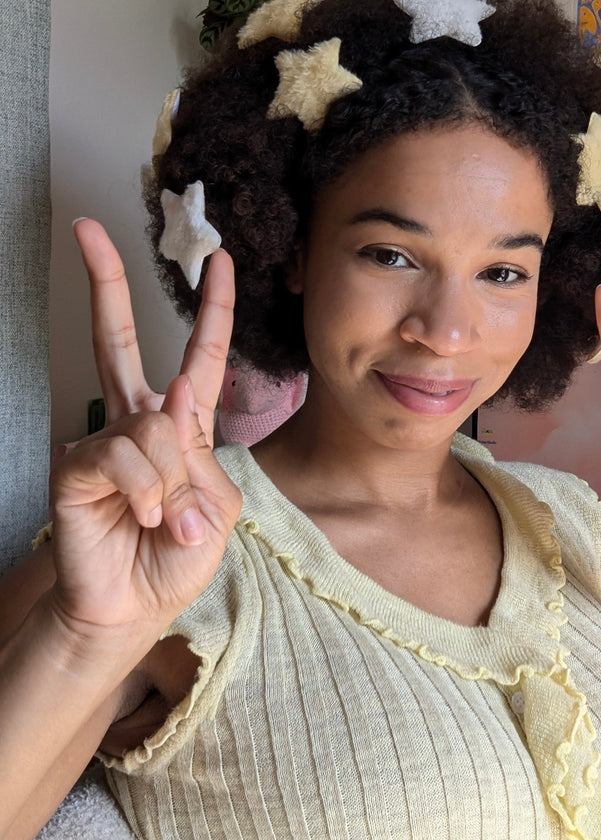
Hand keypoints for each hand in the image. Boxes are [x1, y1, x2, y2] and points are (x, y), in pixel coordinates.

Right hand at [46, 220, 241, 634]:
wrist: (136, 606)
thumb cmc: (176, 557)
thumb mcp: (215, 508)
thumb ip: (198, 455)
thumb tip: (170, 395)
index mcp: (181, 426)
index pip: (199, 358)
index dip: (212, 310)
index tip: (219, 261)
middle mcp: (138, 422)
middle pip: (123, 340)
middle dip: (107, 282)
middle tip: (86, 229)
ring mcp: (104, 438)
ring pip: (153, 424)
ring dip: (172, 482)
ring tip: (162, 519)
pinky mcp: (76, 462)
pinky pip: (125, 455)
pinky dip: (146, 492)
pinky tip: (138, 516)